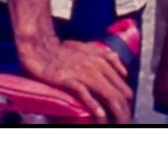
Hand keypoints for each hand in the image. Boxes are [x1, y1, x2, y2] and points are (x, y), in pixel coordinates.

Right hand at [17, 35, 133, 123]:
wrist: (40, 47)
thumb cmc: (62, 50)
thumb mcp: (87, 48)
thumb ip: (105, 56)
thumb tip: (122, 67)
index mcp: (101, 60)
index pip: (121, 84)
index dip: (126, 99)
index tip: (127, 109)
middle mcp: (95, 66)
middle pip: (117, 91)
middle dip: (124, 108)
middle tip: (125, 119)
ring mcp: (82, 72)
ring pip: (106, 93)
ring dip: (115, 109)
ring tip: (119, 120)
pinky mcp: (67, 79)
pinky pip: (84, 93)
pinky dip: (93, 104)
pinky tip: (99, 113)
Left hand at [153, 66, 167, 113]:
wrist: (167, 65)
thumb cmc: (165, 68)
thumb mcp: (161, 77)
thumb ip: (161, 83)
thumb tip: (165, 86)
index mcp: (155, 85)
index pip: (155, 95)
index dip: (158, 99)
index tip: (162, 101)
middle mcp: (158, 89)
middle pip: (160, 100)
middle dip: (164, 103)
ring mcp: (163, 91)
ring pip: (166, 101)